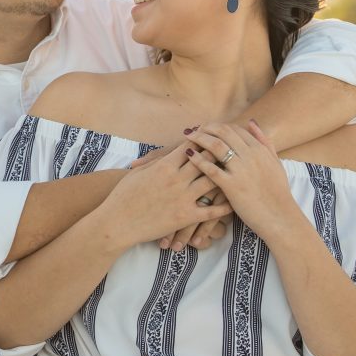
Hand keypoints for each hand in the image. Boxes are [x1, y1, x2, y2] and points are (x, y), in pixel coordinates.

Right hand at [98, 142, 230, 248]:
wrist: (118, 222)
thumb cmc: (123, 196)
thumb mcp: (139, 172)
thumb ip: (156, 161)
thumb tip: (167, 153)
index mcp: (165, 165)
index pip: (190, 146)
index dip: (203, 138)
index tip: (213, 134)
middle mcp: (177, 179)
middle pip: (205, 160)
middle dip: (219, 153)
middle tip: (232, 149)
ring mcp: (182, 198)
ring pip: (212, 183)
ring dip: (224, 177)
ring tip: (237, 174)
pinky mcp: (185, 217)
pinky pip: (210, 211)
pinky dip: (223, 207)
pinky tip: (232, 203)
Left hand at [183, 121, 300, 243]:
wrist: (279, 216)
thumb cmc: (278, 191)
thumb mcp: (275, 162)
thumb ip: (264, 141)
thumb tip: (251, 122)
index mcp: (259, 149)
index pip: (234, 129)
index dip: (218, 126)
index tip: (207, 128)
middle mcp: (250, 156)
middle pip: (223, 132)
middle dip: (206, 128)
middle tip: (194, 129)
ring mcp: (240, 170)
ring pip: (215, 146)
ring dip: (199, 138)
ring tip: (188, 137)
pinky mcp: (231, 186)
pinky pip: (211, 169)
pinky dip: (198, 159)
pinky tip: (189, 155)